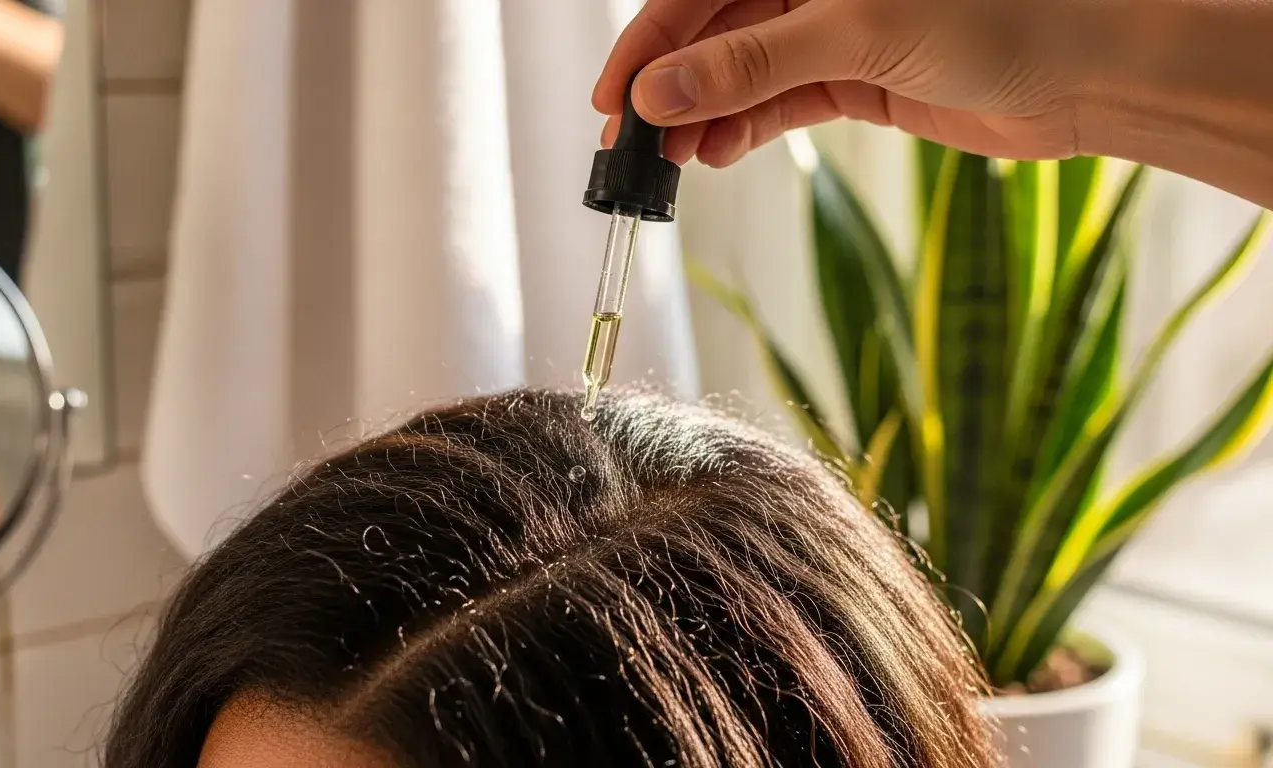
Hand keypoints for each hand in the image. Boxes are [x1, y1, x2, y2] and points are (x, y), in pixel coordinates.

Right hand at [596, 0, 1102, 167]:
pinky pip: (779, 101)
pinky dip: (746, 129)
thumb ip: (754, 62)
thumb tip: (662, 90)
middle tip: (633, 145)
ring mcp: (833, 29)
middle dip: (672, 87)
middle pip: (715, 31)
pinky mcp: (855, 76)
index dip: (650, 41)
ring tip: (672, 162)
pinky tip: (717, 154)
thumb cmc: (1000, 16)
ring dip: (704, 116)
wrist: (1089, 72)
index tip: (615, 98)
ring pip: (743, 72)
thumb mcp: (859, 33)